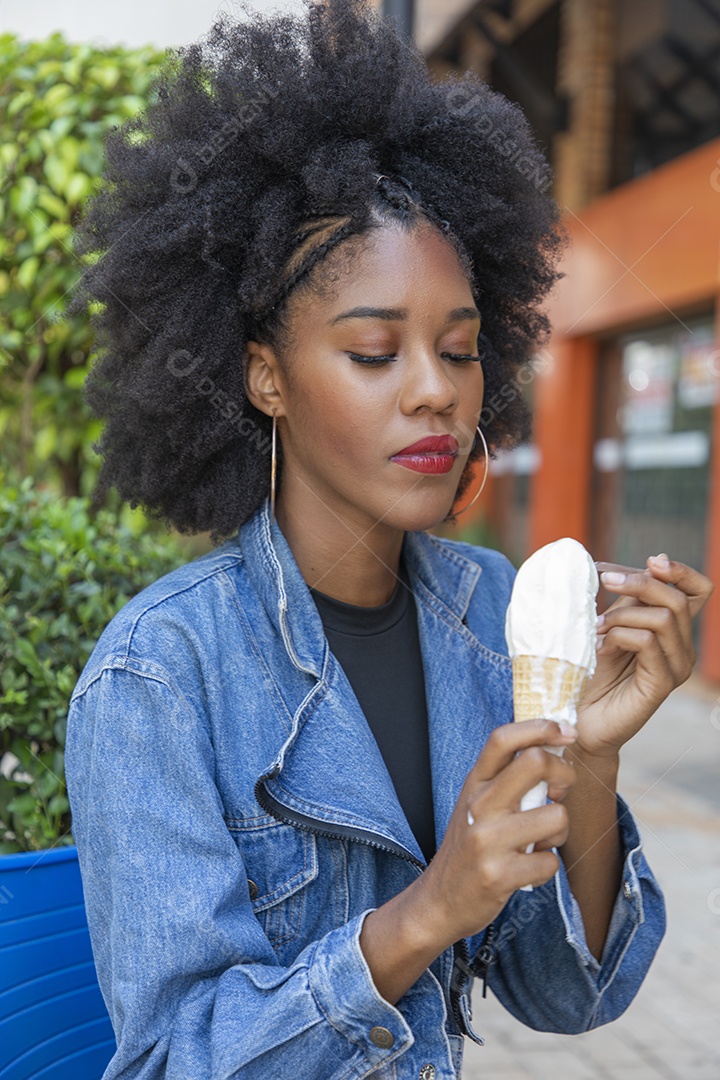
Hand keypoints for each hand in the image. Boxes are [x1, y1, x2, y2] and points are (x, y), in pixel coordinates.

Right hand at [416, 719, 577, 946]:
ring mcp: (487, 839)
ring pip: (555, 816)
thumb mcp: (477, 803)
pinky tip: (527, 870)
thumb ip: (506, 779)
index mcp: (474, 783)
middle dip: (565, 773)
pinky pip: (550, 861)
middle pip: (535, 763)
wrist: (439, 900)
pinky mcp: (499, 875)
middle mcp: (478, 805)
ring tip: (539, 842)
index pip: (502, 738)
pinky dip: (547, 867)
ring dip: (558, 833)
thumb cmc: (469, 846)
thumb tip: (553, 752)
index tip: (566, 732)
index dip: (540, 727)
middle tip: (561, 790)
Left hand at [576, 554, 712, 759]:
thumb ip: (629, 602)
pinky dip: (619, 636)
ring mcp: (675, 668)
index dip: (679, 570)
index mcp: (673, 630)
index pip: (698, 590)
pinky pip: (647, 642)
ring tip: (596, 629)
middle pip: (678, 598)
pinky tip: (600, 648)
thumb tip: (646, 565)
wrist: (576, 717)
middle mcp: (682, 648)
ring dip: (622, 615)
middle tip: (605, 581)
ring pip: (665, 618)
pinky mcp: (661, 685)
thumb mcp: (610, 625)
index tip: (650, 561)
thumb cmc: (589, 671)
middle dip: (639, 583)